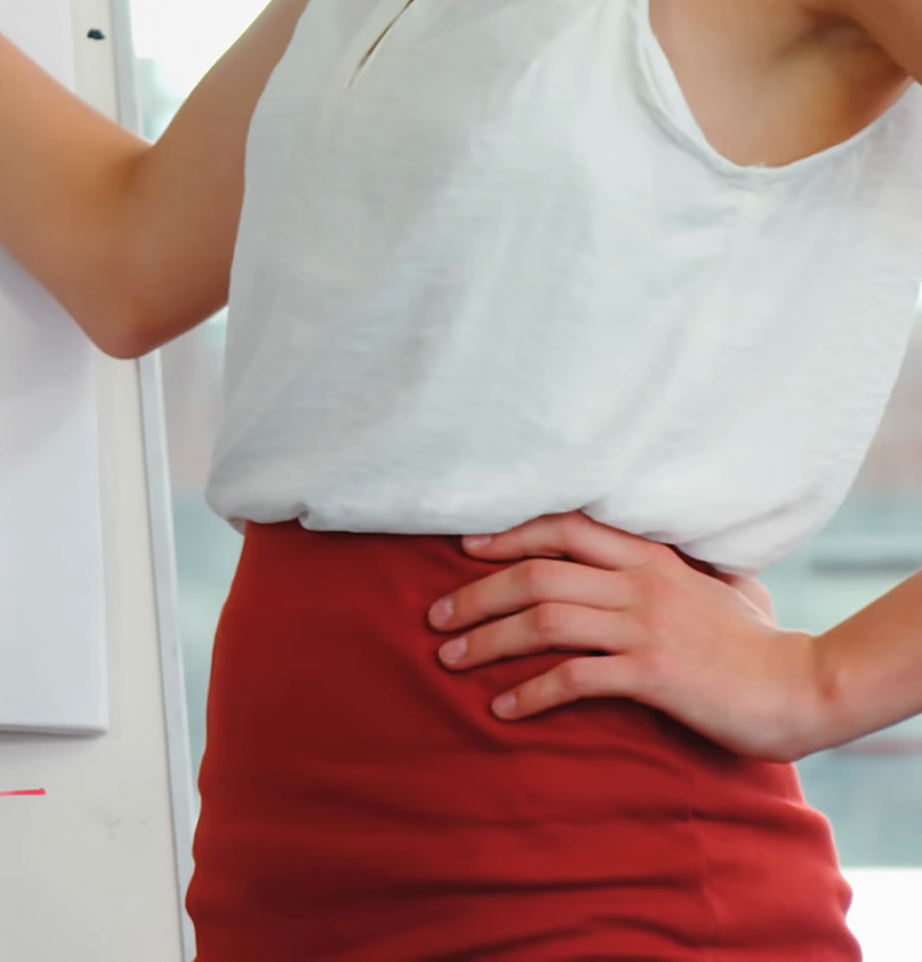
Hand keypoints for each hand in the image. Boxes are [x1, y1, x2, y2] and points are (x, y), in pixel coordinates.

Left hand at [427, 511, 827, 760]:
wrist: (799, 686)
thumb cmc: (759, 641)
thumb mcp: (722, 585)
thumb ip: (688, 567)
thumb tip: (681, 558)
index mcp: (650, 556)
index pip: (564, 526)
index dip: (508, 533)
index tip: (464, 546)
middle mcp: (640, 582)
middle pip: (538, 573)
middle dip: (477, 592)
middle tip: (436, 616)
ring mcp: (644, 626)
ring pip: (544, 620)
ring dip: (488, 640)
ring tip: (450, 660)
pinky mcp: (651, 674)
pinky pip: (573, 678)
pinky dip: (529, 693)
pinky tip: (502, 709)